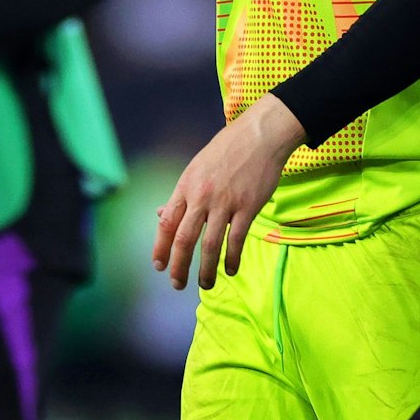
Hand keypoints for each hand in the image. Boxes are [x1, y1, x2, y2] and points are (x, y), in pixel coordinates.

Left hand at [153, 94, 304, 289]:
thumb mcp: (196, 168)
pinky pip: (236, 239)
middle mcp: (202, 197)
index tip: (159, 266)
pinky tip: (231, 269)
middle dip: (179, 267)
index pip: (167, 224)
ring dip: (206, 270)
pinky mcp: (248, 207)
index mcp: (186, 186)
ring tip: (205, 284)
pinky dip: (232, 258)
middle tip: (178, 284)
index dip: (160, 248)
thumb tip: (161, 215)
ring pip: (210, 245)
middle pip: (185, 240)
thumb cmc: (227, 150)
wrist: (260, 135)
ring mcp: (225, 203)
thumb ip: (181, 194)